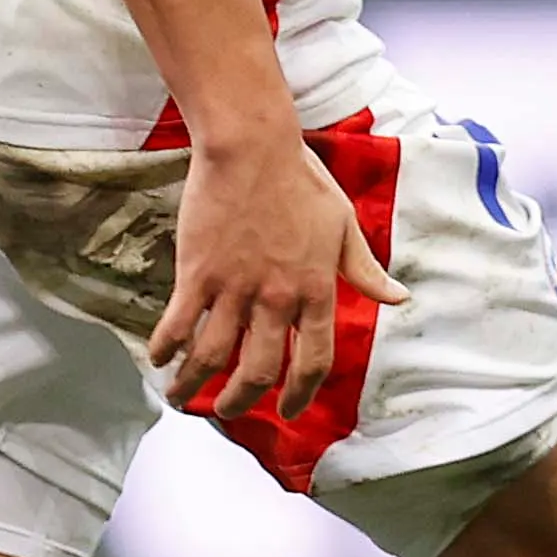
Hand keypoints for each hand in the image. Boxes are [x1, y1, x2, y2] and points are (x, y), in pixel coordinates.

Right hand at [148, 126, 407, 423]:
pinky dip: (166, 348)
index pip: (314, 360)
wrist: (253, 146)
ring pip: (212, 357)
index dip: (300, 393)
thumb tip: (398, 298)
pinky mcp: (198, 273)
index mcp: (316, 290)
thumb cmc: (300, 179)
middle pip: (259, 370)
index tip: (287, 409)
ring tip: (180, 396)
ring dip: (194, 384)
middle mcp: (277, 299)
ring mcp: (235, 288)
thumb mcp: (344, 224)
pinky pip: (179, 325)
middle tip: (227, 410)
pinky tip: (158, 357)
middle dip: (240, 400)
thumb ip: (366, 270)